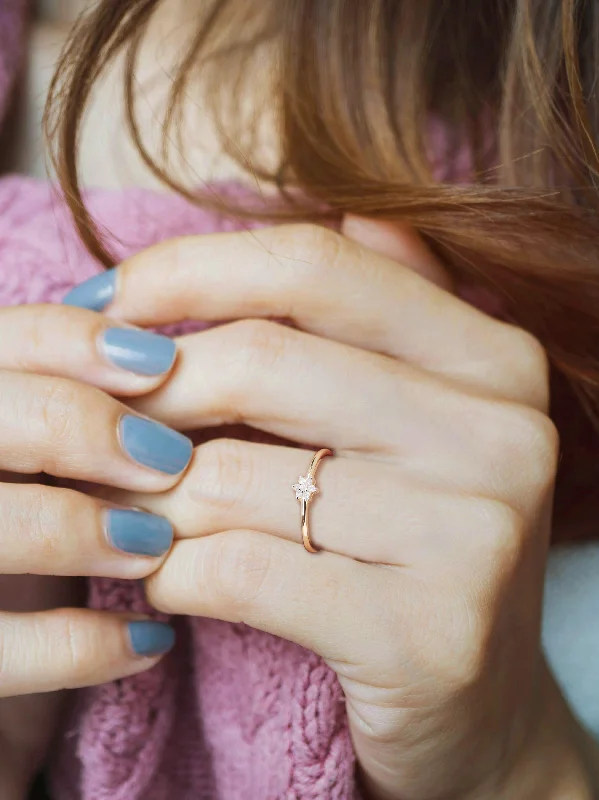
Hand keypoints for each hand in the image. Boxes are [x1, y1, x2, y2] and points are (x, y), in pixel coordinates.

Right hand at [0, 304, 193, 794]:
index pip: (3, 341)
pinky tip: (151, 640)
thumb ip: (84, 405)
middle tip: (169, 462)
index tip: (165, 365)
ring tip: (156, 548)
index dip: (78, 343)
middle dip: (79, 427)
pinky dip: (80, 646)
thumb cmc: (38, 521)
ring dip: (78, 530)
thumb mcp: (50, 454)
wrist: (4, 629)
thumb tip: (171, 360)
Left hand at [84, 218, 598, 798]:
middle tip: (110, 427)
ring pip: (237, 478)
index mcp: (501, 361)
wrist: (484, 703)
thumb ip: (394, 310)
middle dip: (152, 394)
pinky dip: (174, 575)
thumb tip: (350, 205)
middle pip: (266, 363)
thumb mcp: (427, 418)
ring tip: (141, 512)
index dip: (191, 270)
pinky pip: (241, 574)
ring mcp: (479, 537)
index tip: (109, 305)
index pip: (319, 266)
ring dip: (154, 498)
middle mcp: (507, 435)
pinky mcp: (432, 636)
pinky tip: (171, 580)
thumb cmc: (425, 544)